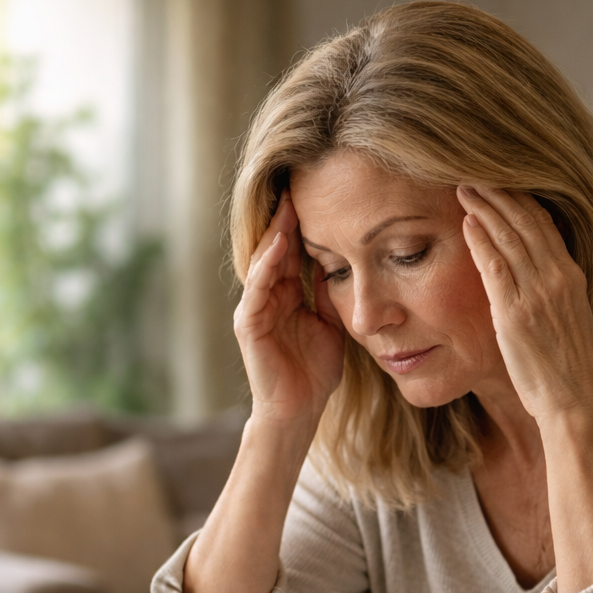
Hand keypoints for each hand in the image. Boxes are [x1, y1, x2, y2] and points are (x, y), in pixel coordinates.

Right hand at [235, 191, 344, 427]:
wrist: (299, 410)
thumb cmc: (315, 372)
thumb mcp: (331, 324)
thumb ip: (330, 295)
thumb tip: (342, 264)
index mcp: (287, 294)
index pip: (294, 250)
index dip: (305, 223)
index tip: (322, 193)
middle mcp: (268, 296)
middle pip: (277, 247)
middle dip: (288, 217)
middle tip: (301, 181)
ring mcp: (256, 308)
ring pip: (264, 261)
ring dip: (277, 232)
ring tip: (289, 203)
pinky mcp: (249, 324)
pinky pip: (258, 287)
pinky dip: (267, 264)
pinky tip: (279, 244)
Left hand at [457, 186, 592, 422]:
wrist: (576, 400)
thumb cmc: (568, 368)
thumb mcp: (569, 319)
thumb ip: (552, 292)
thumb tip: (534, 274)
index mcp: (572, 277)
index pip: (545, 224)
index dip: (521, 199)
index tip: (500, 182)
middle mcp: (558, 279)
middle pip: (526, 222)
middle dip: (499, 194)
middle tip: (474, 174)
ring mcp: (537, 294)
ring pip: (510, 237)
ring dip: (485, 209)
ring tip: (464, 188)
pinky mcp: (516, 314)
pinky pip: (496, 267)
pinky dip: (481, 241)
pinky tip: (467, 223)